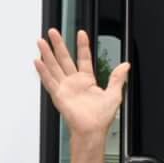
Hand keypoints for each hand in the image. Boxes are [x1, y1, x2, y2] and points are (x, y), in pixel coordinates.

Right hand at [35, 28, 128, 143]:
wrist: (92, 131)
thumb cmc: (101, 118)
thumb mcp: (114, 94)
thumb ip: (118, 78)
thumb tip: (125, 65)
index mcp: (87, 80)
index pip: (84, 58)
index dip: (82, 45)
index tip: (81, 33)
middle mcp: (74, 82)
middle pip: (65, 58)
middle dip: (59, 44)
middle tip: (53, 32)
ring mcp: (65, 88)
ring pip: (54, 66)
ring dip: (47, 54)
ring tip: (41, 42)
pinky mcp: (58, 95)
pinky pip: (49, 81)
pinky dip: (43, 71)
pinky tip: (38, 62)